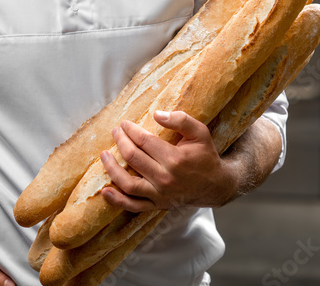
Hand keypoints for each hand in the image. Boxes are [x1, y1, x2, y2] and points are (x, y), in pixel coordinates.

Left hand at [98, 110, 236, 211]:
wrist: (215, 186)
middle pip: (133, 157)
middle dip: (120, 142)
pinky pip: (133, 206)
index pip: (144, 141)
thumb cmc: (205, 156)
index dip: (130, 130)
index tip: (124, 124)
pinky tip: (105, 191)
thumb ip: (180, 120)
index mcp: (175, 159)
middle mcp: (165, 178)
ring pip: (128, 183)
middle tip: (115, 132)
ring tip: (103, 155)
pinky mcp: (157, 205)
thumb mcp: (200, 132)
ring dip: (112, 168)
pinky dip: (117, 200)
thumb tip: (156, 114)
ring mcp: (160, 195)